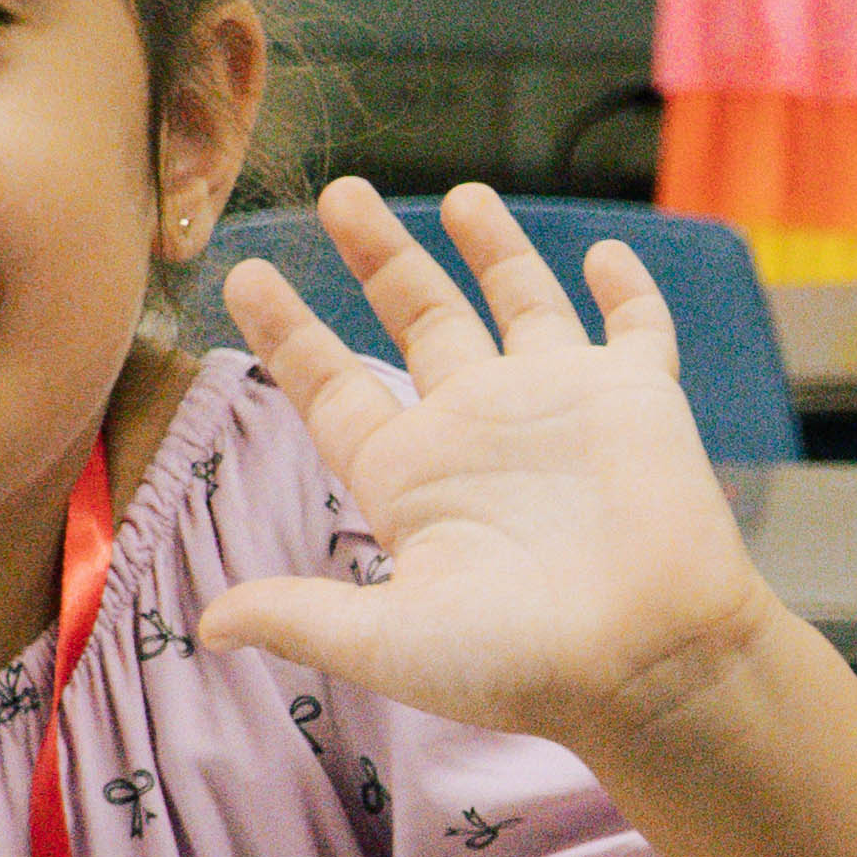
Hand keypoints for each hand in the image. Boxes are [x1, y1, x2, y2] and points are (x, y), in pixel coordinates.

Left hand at [198, 179, 772, 748]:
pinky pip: (635, 329)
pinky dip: (624, 289)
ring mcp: (560, 406)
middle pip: (419, 319)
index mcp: (411, 477)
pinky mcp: (638, 398)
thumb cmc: (521, 662)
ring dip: (492, 248)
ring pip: (519, 303)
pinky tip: (604, 252)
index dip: (290, 332)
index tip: (244, 275)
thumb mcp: (391, 639)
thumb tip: (208, 625)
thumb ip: (303, 615)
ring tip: (460, 194)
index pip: (334, 387)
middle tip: (339, 194)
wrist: (648, 663)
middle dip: (380, 257)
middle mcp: (478, 429)